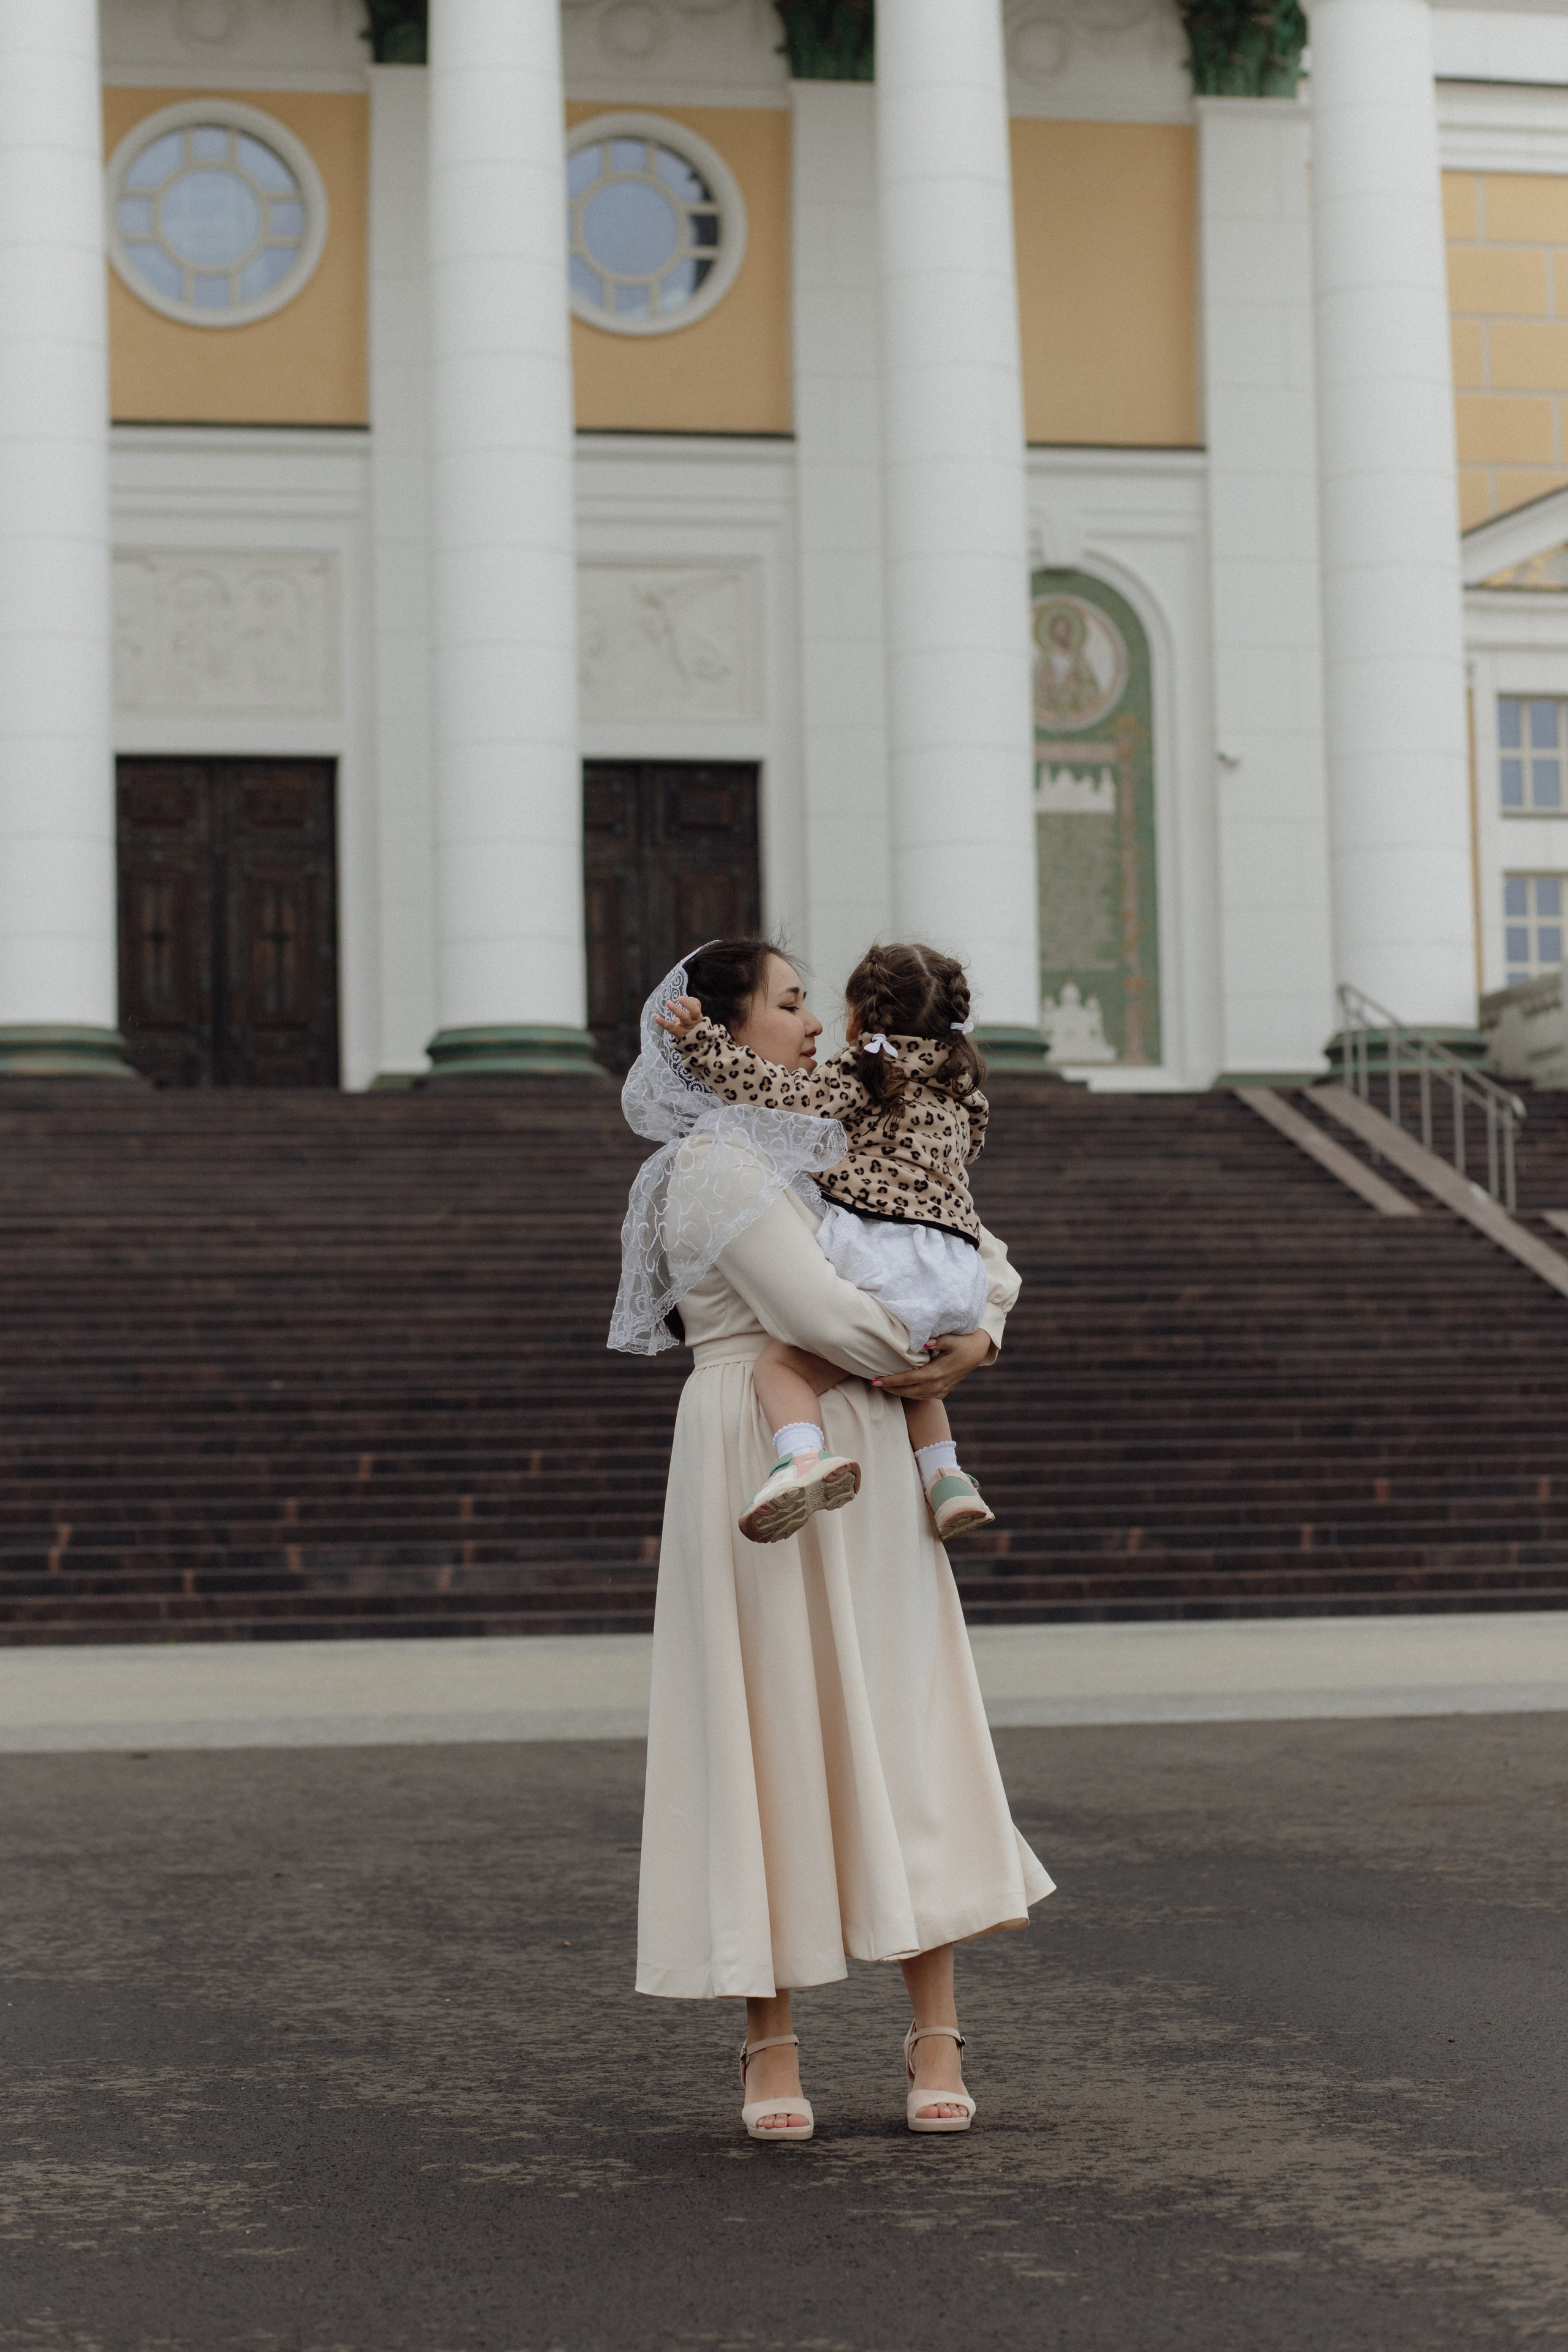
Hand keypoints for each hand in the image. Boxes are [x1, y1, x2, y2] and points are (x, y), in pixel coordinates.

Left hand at [654, 995, 702, 1038]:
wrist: (693, 1047)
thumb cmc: (690, 1029)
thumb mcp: (690, 1020)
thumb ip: (685, 1012)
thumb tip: (677, 1003)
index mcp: (697, 1016)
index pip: (697, 1005)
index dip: (691, 1000)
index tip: (681, 998)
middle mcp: (694, 1021)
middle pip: (694, 1011)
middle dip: (688, 1003)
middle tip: (679, 998)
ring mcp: (687, 1028)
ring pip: (684, 1017)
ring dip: (676, 1009)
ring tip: (668, 1003)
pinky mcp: (680, 1034)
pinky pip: (672, 1028)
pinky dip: (664, 1023)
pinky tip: (657, 1018)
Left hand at [872, 1327, 991, 1402]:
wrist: (977, 1353)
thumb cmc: (963, 1342)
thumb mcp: (952, 1339)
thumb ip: (938, 1340)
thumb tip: (924, 1342)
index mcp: (936, 1373)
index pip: (907, 1379)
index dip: (890, 1381)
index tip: (875, 1380)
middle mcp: (936, 1386)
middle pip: (907, 1390)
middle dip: (889, 1388)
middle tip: (872, 1382)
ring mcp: (939, 1391)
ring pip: (913, 1395)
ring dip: (897, 1391)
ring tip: (882, 1385)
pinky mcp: (941, 1393)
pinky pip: (920, 1396)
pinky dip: (908, 1393)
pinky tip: (899, 1388)